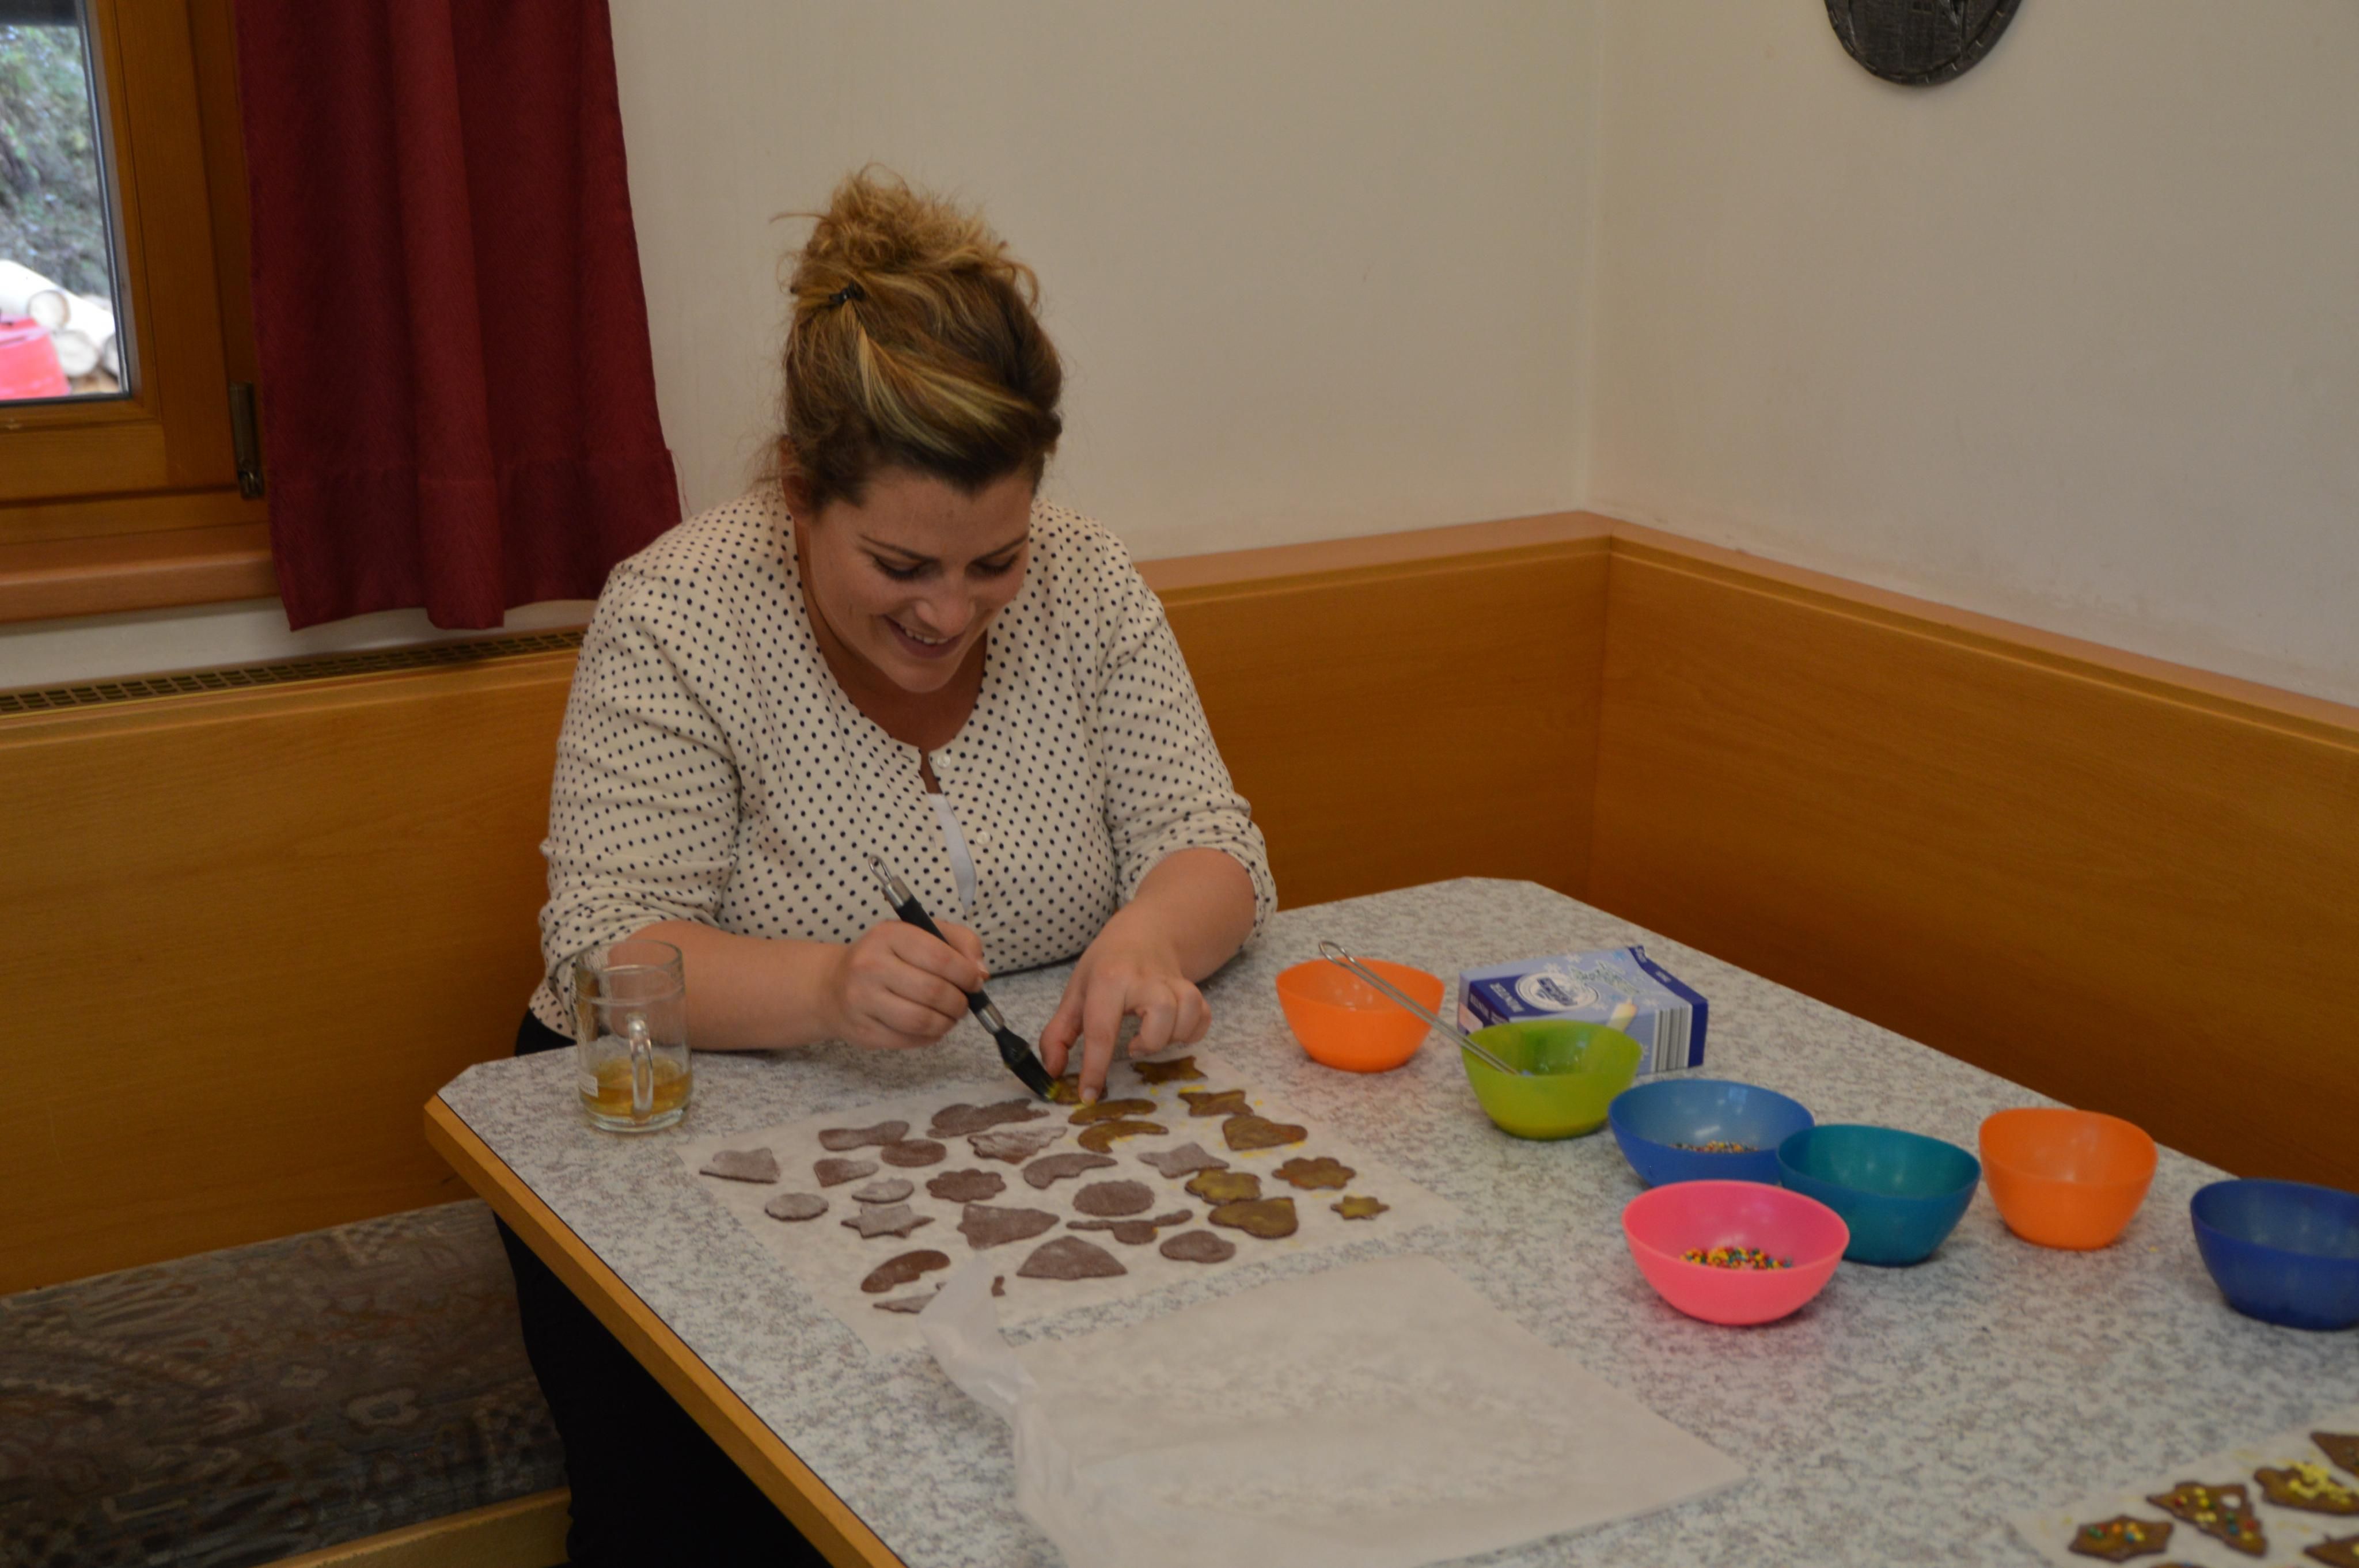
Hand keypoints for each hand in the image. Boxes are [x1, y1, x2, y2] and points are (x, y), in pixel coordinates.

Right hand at [825, 919, 985, 1050]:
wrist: (832, 985)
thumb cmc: (886, 957)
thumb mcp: (919, 934)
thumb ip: (958, 942)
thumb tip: (981, 973)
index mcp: (888, 935)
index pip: (940, 958)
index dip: (966, 974)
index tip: (974, 982)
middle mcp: (870, 966)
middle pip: (934, 992)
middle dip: (960, 1002)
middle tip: (963, 1003)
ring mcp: (862, 1001)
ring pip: (922, 1021)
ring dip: (947, 1022)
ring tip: (949, 1016)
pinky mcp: (862, 1031)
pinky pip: (909, 1040)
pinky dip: (930, 1037)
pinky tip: (930, 1026)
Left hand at [1039, 919, 1210, 1101]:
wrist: (1143, 932)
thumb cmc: (1105, 967)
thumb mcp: (1075, 994)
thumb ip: (1058, 1034)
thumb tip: (1052, 1071)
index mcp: (1108, 979)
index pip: (1101, 1031)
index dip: (1095, 1069)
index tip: (1089, 1096)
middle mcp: (1143, 978)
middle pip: (1162, 1015)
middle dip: (1150, 1042)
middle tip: (1133, 1046)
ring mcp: (1172, 981)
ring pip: (1188, 1013)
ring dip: (1173, 1035)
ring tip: (1151, 1036)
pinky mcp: (1192, 986)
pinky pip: (1204, 1015)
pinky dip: (1193, 1030)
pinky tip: (1174, 1031)